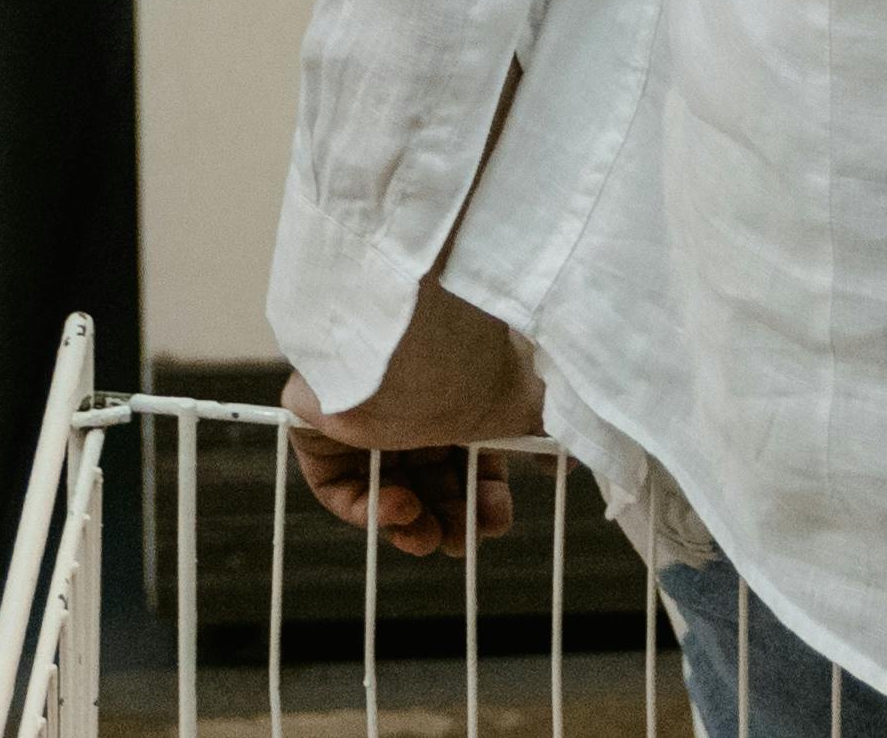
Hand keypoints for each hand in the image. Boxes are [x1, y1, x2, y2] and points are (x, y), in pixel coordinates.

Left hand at [287, 273, 541, 560]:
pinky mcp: (317, 426)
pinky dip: (368, 509)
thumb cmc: (470, 369)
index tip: (495, 523)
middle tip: (461, 542)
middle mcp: (407, 398)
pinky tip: (398, 508)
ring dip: (411, 523)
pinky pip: (338, 483)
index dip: (483, 495)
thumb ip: (544, 436)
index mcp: (454, 390)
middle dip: (450, 517)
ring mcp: (359, 412)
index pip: (468, 455)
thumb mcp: (522, 406)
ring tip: (427, 536)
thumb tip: (569, 460)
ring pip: (384, 486)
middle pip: (427, 477)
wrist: (408, 344)